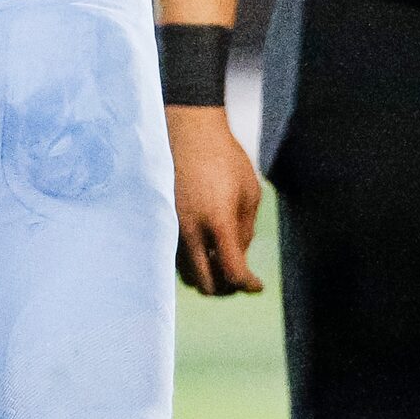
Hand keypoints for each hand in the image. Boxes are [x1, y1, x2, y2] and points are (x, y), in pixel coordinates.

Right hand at [168, 105, 264, 295]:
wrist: (189, 130)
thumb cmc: (225, 157)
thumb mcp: (249, 192)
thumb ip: (245, 230)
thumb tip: (239, 256)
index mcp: (217, 222)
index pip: (232, 273)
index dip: (247, 285)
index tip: (257, 285)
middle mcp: (189, 229)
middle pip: (205, 284)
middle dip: (226, 288)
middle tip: (238, 278)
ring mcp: (172, 225)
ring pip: (186, 273)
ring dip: (206, 275)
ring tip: (222, 260)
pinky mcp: (162, 219)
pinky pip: (175, 255)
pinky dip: (191, 259)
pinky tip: (204, 245)